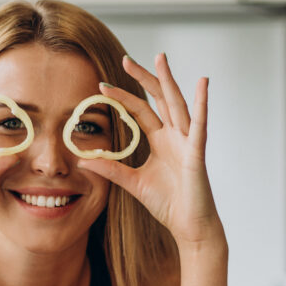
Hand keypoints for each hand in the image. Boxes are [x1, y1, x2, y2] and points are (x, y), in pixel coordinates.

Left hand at [76, 54, 222, 247]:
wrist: (188, 226)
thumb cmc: (168, 205)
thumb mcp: (133, 183)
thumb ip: (111, 169)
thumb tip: (83, 159)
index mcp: (161, 141)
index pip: (140, 111)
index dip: (123, 97)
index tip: (102, 86)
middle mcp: (175, 136)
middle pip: (159, 99)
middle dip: (144, 78)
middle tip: (126, 60)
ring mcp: (187, 142)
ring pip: (177, 104)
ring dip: (168, 80)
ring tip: (160, 59)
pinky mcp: (197, 153)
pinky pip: (199, 124)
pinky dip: (202, 103)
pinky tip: (202, 83)